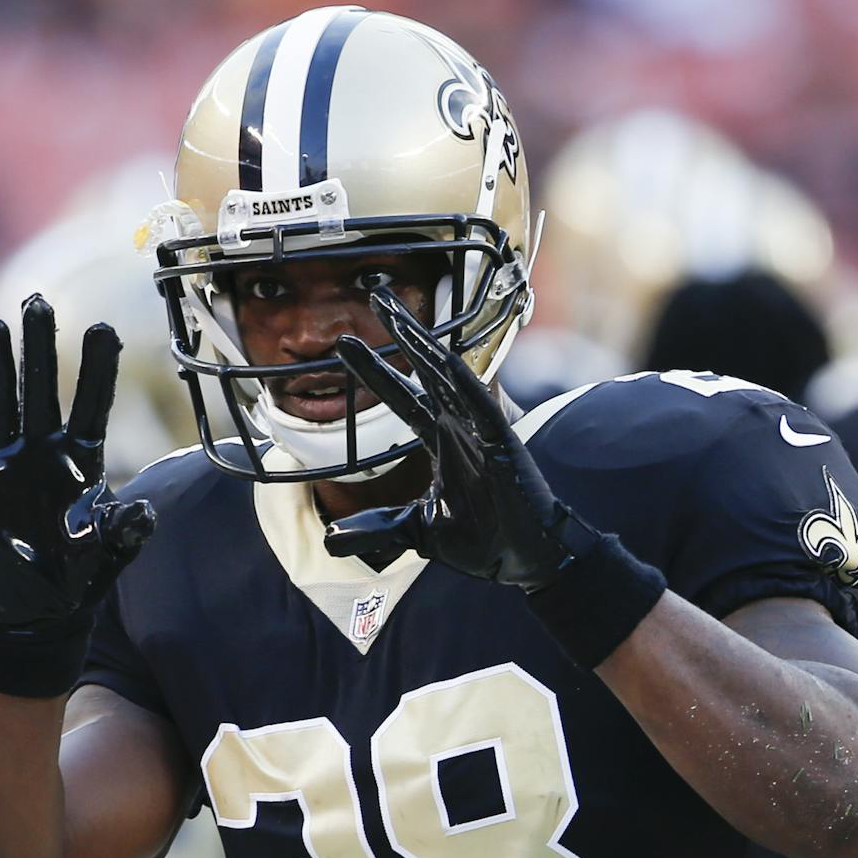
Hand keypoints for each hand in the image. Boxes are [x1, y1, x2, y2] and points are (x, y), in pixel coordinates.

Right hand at [0, 295, 155, 632]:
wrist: (36, 609)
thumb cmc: (79, 574)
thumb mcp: (113, 553)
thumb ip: (126, 530)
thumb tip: (144, 512)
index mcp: (82, 459)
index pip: (92, 404)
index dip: (97, 369)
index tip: (105, 328)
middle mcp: (42, 451)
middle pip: (41, 389)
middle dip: (40, 346)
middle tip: (38, 300)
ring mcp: (5, 464)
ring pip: (0, 404)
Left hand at [323, 288, 598, 591]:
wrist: (525, 561)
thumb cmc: (484, 541)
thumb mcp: (418, 533)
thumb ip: (377, 528)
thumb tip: (332, 540)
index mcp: (441, 442)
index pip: (402, 397)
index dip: (375, 370)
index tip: (345, 345)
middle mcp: (459, 427)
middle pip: (424, 370)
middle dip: (400, 334)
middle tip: (375, 296)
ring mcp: (482, 432)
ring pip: (449, 377)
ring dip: (423, 343)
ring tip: (396, 313)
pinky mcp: (503, 445)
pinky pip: (480, 406)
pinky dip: (461, 381)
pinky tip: (441, 356)